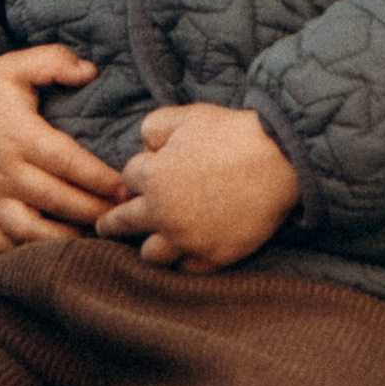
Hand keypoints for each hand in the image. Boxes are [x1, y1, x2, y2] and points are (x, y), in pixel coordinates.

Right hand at [0, 48, 127, 252]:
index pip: (68, 162)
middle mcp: (6, 170)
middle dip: (93, 211)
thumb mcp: (15, 65)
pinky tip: (43, 253)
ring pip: (27, 229)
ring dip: (61, 238)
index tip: (125, 186)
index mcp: (20, 135)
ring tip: (89, 238)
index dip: (100, 178)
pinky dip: (17, 251)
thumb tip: (90, 70)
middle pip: (56, 200)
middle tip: (121, 215)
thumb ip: (53, 62)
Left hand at [95, 104, 300, 270]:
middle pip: (123, 223)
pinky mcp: (213, 257)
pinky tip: (183, 255)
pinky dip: (183, 262)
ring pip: (150, 255)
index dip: (137, 173)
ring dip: (148, 246)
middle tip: (103, 227)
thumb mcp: (186, 116)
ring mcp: (188, 240)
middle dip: (110, 223)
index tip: (143, 174)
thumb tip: (144, 146)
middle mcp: (163, 214)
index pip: (126, 180)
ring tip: (147, 244)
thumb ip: (153, 127)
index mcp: (152, 178)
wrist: (280, 161)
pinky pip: (186, 270)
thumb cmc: (232, 134)